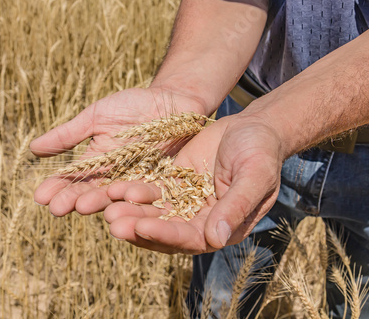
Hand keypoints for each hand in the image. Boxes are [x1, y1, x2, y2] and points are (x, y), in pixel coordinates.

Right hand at [30, 86, 207, 215]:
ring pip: (117, 196)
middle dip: (74, 199)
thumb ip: (69, 134)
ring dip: (99, 202)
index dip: (58, 188)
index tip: (40, 197)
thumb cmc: (134, 105)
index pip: (74, 179)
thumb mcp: (96, 116)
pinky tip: (121, 204)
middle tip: (57, 209)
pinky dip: (135, 199)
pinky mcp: (164, 182)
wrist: (174, 99)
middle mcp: (116, 177)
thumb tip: (32, 150)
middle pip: (92, 192)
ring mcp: (139, 181)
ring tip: (82, 207)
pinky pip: (148, 193)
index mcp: (98, 162)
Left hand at [103, 114, 283, 253]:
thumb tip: (216, 240)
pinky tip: (113, 189)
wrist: (252, 128)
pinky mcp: (172, 184)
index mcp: (222, 227)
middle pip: (164, 230)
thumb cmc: (261, 152)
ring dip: (130, 211)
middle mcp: (199, 221)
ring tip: (107, 206)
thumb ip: (236, 206)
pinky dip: (131, 192)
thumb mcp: (254, 176)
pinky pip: (149, 191)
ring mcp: (183, 203)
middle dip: (139, 227)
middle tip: (113, 222)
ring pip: (152, 213)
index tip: (142, 228)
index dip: (165, 235)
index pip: (190, 239)